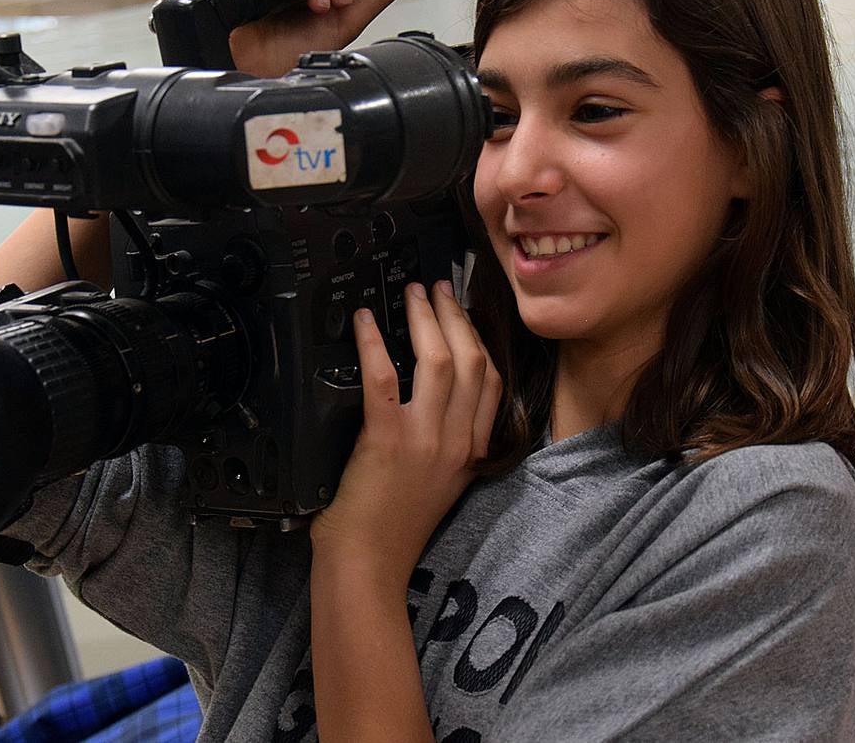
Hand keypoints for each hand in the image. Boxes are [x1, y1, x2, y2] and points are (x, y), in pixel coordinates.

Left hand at [310, 280, 501, 588]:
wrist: (369, 565)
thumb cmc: (395, 528)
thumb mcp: (443, 485)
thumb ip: (449, 445)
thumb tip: (435, 402)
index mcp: (471, 451)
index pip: (491, 382)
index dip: (479, 339)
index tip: (465, 312)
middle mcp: (456, 441)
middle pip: (471, 361)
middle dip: (455, 316)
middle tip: (438, 287)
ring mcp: (425, 440)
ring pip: (439, 361)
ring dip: (425, 319)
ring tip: (413, 293)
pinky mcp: (386, 440)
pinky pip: (384, 378)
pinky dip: (373, 343)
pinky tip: (363, 321)